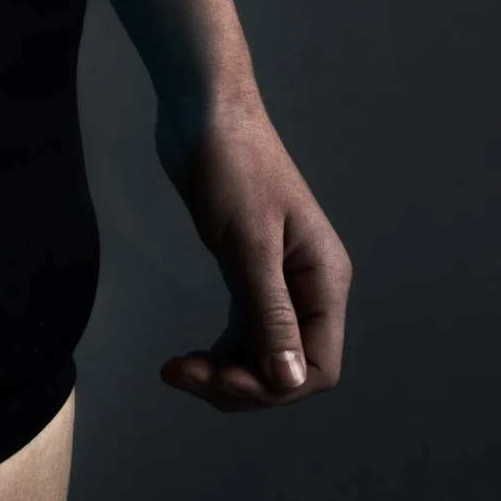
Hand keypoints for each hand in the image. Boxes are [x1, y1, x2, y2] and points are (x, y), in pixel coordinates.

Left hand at [156, 102, 351, 412]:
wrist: (203, 113)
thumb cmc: (232, 165)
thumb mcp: (250, 245)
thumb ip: (271, 315)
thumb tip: (292, 381)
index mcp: (324, 279)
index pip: (318, 367)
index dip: (273, 387)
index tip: (220, 377)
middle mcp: (309, 286)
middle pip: (288, 369)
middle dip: (240, 383)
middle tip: (183, 373)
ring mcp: (280, 281)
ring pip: (263, 355)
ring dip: (225, 373)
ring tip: (177, 369)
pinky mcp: (249, 272)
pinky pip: (244, 333)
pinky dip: (219, 351)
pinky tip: (187, 356)